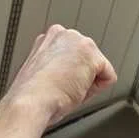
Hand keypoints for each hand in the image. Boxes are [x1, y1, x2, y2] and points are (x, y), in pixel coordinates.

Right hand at [1, 24, 116, 126]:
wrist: (30, 102)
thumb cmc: (33, 97)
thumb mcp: (44, 74)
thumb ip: (59, 67)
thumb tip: (71, 76)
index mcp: (49, 39)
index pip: (74, 58)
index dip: (69, 77)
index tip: (55, 84)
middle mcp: (63, 34)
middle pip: (88, 61)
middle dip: (80, 78)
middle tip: (61, 88)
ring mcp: (78, 41)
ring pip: (98, 68)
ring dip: (86, 83)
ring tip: (67, 89)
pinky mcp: (91, 54)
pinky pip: (108, 77)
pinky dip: (96, 90)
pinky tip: (77, 90)